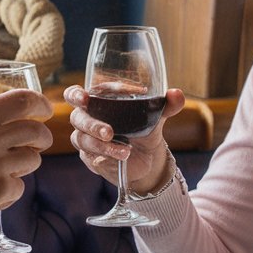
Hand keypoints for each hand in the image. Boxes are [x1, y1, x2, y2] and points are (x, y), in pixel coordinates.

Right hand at [0, 88, 52, 238]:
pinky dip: (9, 194)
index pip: (22, 99)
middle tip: (37, 145)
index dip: (40, 103)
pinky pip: (19, 187)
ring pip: (33, 159)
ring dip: (24, 167)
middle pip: (37, 130)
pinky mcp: (0, 189)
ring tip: (4, 174)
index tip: (46, 110)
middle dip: (42, 138)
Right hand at [64, 85, 185, 193]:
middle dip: (92, 125)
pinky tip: (122, 156)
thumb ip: (166, 105)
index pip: (78, 94)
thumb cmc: (145, 128)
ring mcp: (86, 139)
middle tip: (109, 132)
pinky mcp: (90, 157)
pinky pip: (90, 156)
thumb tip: (176, 94)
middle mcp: (87, 118)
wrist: (147, 158)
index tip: (86, 96)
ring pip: (82, 139)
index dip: (78, 94)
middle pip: (76, 117)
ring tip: (126, 151)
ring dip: (103, 146)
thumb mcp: (156, 116)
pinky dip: (107, 156)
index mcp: (97, 101)